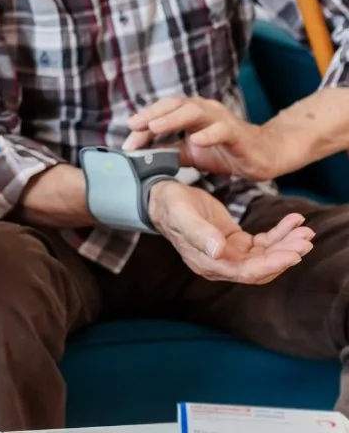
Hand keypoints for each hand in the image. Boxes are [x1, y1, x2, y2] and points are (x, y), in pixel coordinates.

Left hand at [123, 96, 283, 180]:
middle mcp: (204, 110)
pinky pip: (223, 130)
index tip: (127, 139)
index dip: (144, 122)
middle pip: (174, 105)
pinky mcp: (238, 133)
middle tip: (133, 125)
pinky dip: (209, 134)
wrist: (263, 155)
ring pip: (195, 112)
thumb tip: (138, 154)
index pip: (163, 111)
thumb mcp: (191, 153)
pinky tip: (197, 140)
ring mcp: (221, 119)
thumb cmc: (224, 150)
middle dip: (152, 114)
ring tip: (154, 127)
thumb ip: (167, 151)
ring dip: (173, 118)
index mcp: (190, 113)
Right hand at [147, 180, 312, 283]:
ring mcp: (228, 254)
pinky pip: (262, 242)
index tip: (293, 253)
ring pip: (265, 256)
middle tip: (306, 238)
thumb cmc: (169, 203)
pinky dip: (279, 233)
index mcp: (208, 263)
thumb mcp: (181, 213)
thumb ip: (199, 233)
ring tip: (305, 230)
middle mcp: (221, 263)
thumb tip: (218, 251)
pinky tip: (292, 221)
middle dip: (285, 254)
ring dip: (286, 244)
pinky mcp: (234, 242)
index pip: (246, 271)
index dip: (271, 264)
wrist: (160, 196)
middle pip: (260, 267)